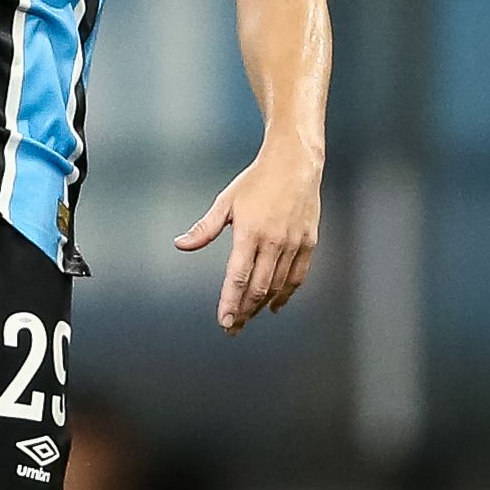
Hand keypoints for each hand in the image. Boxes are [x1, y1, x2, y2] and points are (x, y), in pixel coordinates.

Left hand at [173, 142, 321, 333]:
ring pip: (277, 286)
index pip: (237, 277)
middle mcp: (273, 241)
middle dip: (244, 311)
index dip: (230, 303)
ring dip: (262, 305)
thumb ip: (204, 229)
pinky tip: (275, 304)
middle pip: (257, 288)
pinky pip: (298, 277)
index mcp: (249, 233)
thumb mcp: (226, 202)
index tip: (224, 321)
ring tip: (249, 317)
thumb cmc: (257, 181)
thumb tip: (181, 244)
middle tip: (233, 326)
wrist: (294, 163)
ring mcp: (294, 244)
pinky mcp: (309, 243)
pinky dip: (286, 294)